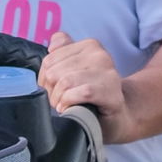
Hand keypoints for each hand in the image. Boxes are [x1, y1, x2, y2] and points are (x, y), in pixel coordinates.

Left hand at [39, 29, 135, 143]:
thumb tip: (52, 46)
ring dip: (59, 99)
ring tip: (63, 105)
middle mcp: (100, 55)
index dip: (44, 79)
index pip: (49, 59)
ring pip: (65, 82)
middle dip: (51, 91)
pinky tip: (69, 109)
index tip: (51, 89)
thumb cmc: (92, 94)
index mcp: (90, 46)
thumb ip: (62, 52)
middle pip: (54, 71)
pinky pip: (83, 93)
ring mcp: (108, 73)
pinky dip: (70, 103)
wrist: (118, 115)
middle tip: (58, 100)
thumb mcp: (75, 69)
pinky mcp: (111, 91)